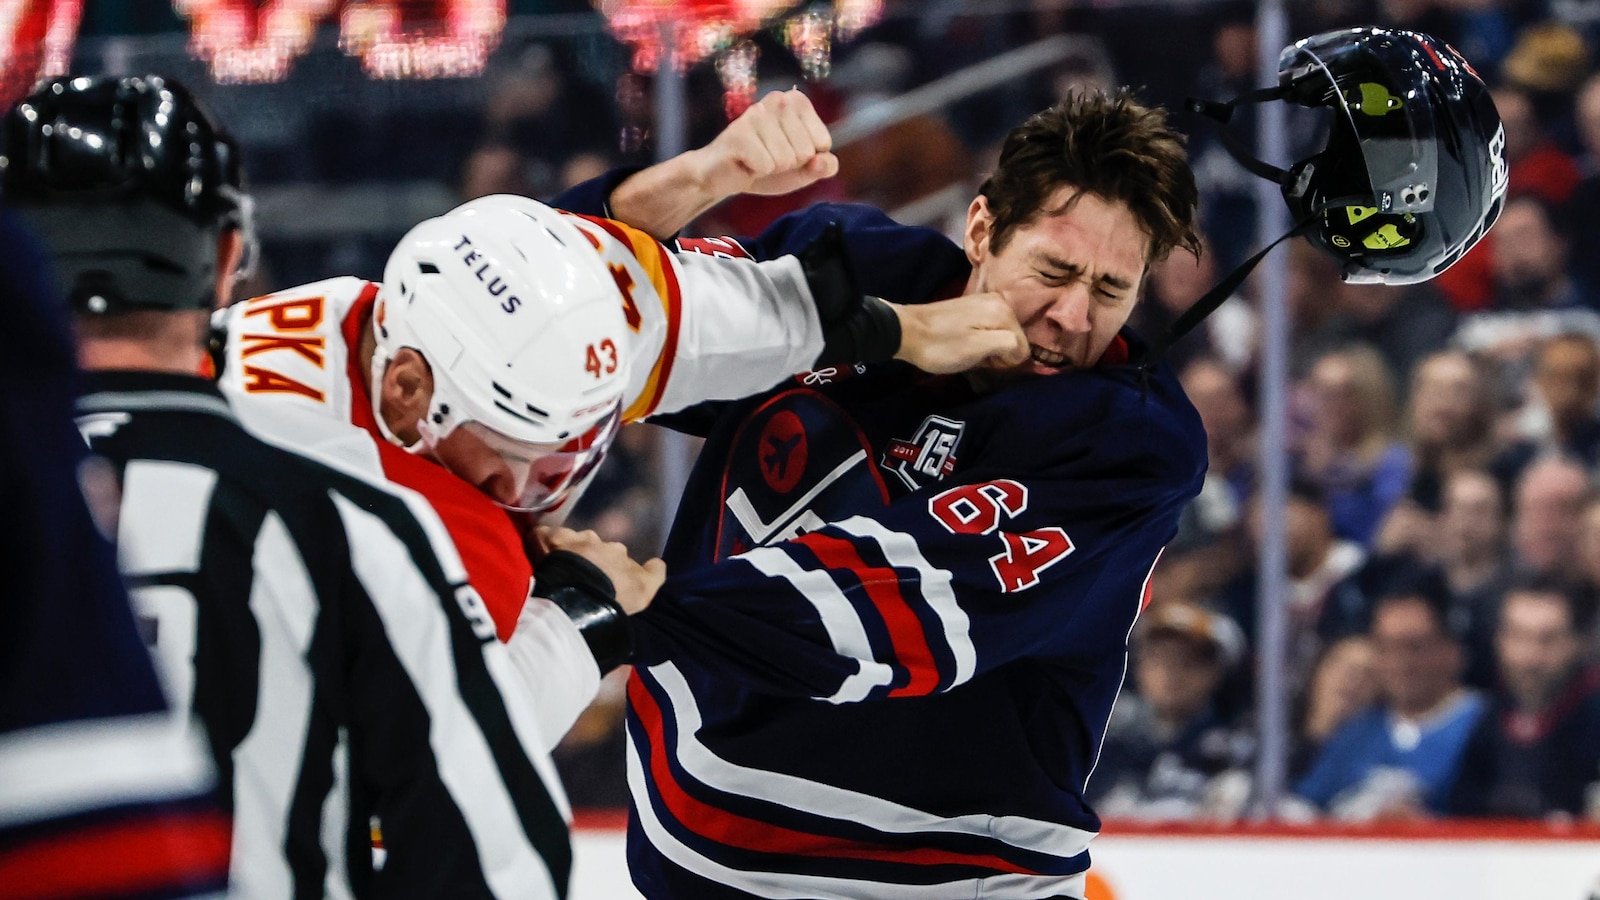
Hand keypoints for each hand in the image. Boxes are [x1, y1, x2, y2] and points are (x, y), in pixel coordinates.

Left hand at [535, 526, 665, 614]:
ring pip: (568, 538)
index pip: (616, 554)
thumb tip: (658, 562)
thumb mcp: (645, 590)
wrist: (584, 597)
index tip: (603, 579)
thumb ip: (654, 573)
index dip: (609, 566)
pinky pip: (541, 534)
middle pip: (592, 545)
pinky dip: (540, 540)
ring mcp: (572, 539)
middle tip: (578, 575)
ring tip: (555, 566)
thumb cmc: (616, 596)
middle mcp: (597, 540)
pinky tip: (536, 550)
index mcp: (618, 551)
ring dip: (564, 549)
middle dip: (586, 556)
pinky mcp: (549, 540)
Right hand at [686, 89, 837, 199]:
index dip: (806, 158)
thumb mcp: (804, 170)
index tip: (786, 152)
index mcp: (797, 101)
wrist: (725, 176)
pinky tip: (744, 162)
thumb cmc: (766, 166)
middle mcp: (778, 99)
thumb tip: (822, 160)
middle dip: (789, 164)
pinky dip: (756, 172)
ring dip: (771, 168)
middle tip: (768, 157)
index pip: (823, 143)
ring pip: (786, 159)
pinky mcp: (739, 132)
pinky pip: (766, 166)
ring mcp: (757, 113)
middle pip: (805, 152)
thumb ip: (825, 166)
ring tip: (756, 159)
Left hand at [891, 292, 1028, 373]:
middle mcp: (1000, 301)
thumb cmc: (941, 345)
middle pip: (1014, 340)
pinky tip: (966, 345)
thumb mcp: (978, 349)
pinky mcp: (973, 307)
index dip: (1006, 363)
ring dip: (990, 350)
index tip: (986, 364)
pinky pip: (990, 330)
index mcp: (1004, 310)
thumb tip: (1022, 351)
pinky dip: (983, 341)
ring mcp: (986, 302)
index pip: (1023, 348)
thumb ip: (1009, 346)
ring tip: (970, 353)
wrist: (906, 331)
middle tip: (977, 360)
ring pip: (1002, 337)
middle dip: (1000, 355)